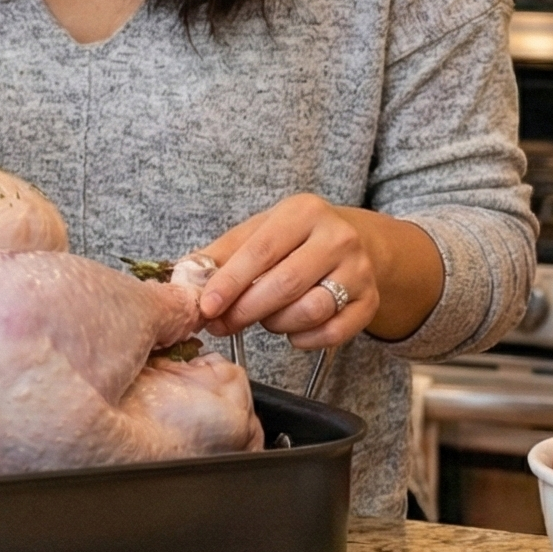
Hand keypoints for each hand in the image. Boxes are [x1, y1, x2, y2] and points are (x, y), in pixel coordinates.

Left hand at [190, 195, 379, 349]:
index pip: (261, 250)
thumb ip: (221, 254)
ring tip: (264, 317)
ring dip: (276, 323)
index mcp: (303, 212)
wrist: (352, 244)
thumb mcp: (257, 232)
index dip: (230, 282)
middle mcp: (337, 238)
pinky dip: (304, 339)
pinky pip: (333, 332)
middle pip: (285, 284)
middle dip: (246, 310)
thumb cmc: (294, 240)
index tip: (207, 307)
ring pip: (311, 310)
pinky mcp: (370, 301)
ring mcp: (359, 270)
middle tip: (224, 323)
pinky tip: (291, 331)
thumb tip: (183, 278)